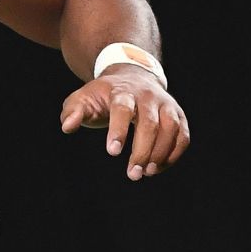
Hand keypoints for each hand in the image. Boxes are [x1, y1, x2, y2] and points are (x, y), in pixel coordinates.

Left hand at [60, 65, 189, 179]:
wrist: (131, 77)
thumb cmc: (103, 95)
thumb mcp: (83, 98)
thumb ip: (73, 111)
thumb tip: (67, 126)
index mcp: (122, 91)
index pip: (122, 109)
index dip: (118, 130)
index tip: (112, 152)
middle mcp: (148, 96)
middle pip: (149, 123)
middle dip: (142, 151)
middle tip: (133, 174)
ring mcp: (166, 105)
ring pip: (171, 128)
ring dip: (161, 153)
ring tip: (147, 173)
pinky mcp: (178, 115)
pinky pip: (182, 135)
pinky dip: (174, 153)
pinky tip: (158, 168)